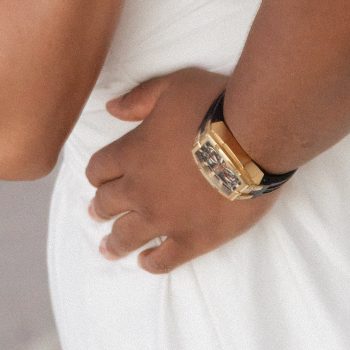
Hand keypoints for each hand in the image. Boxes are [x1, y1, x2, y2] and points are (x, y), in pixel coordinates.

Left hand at [86, 66, 276, 271]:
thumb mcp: (173, 86)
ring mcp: (165, 218)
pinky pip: (163, 261)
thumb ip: (139, 98)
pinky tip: (146, 261)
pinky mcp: (192, 239)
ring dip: (114, 242)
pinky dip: (150, 263)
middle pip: (107, 204)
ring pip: (126, 237)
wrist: (253, 139)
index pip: (98, 169)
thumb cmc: (213, 105)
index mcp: (133, 153)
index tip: (98, 180)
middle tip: (97, 214)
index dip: (96, 175)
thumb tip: (110, 108)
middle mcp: (140, 190)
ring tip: (109, 248)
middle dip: (99, 208)